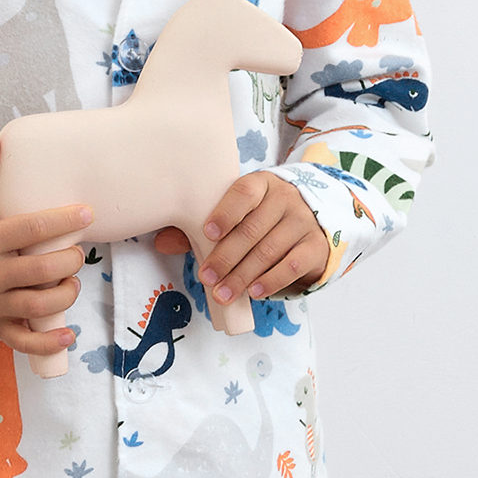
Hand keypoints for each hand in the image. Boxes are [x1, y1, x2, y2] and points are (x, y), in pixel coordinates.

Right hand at [0, 131, 91, 356]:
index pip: (31, 229)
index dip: (64, 220)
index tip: (87, 212)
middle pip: (42, 270)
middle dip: (70, 260)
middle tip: (77, 251)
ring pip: (41, 306)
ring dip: (66, 293)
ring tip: (71, 279)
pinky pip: (25, 341)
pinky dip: (49, 342)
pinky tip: (69, 334)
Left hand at [153, 171, 328, 304]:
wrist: (310, 219)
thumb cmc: (261, 217)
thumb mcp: (234, 215)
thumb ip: (200, 228)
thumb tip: (161, 241)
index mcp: (261, 184)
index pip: (243, 193)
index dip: (225, 213)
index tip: (207, 233)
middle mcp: (285, 198)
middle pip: (253, 228)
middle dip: (226, 256)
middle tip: (206, 277)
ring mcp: (303, 222)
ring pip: (270, 250)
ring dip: (243, 275)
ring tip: (223, 293)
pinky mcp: (315, 246)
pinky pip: (293, 265)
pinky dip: (272, 280)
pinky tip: (254, 292)